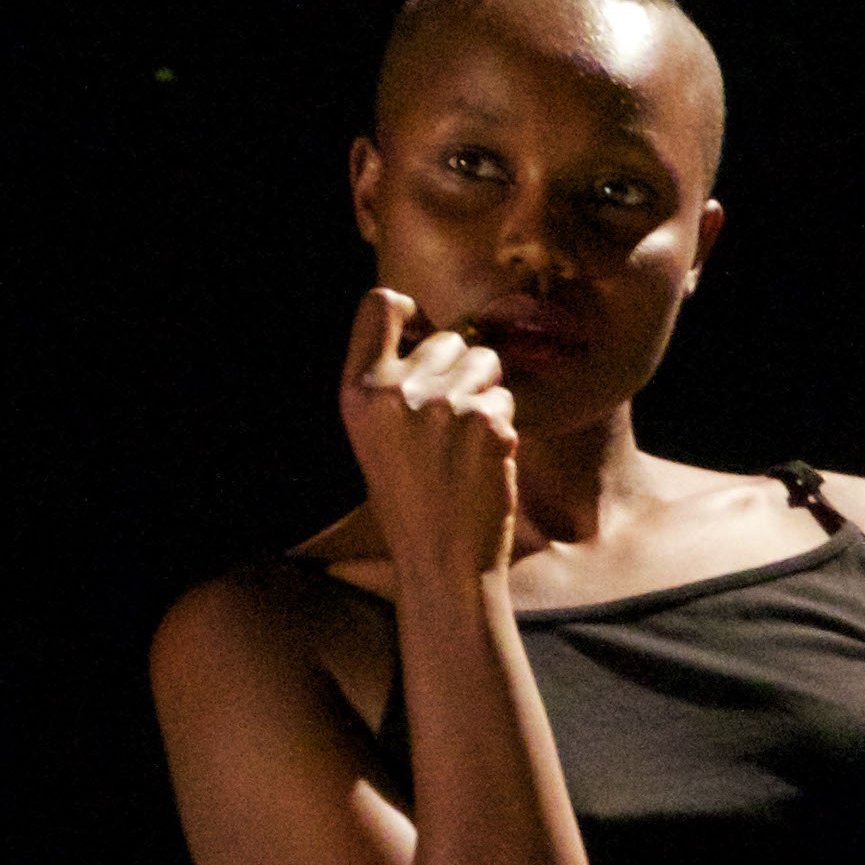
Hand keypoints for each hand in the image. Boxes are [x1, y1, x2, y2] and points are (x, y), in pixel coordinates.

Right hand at [335, 286, 521, 587]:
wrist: (441, 561)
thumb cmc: (410, 496)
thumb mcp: (374, 432)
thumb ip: (392, 377)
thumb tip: (431, 322)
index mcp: (357, 390)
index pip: (380, 303)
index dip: (410, 312)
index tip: (423, 334)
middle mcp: (396, 391)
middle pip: (449, 337)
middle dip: (460, 369)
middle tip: (449, 424)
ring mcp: (444, 406)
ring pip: (486, 363)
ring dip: (486, 395)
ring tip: (464, 443)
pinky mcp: (487, 424)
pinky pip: (507, 399)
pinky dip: (503, 427)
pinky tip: (484, 462)